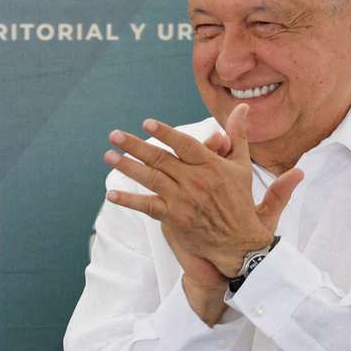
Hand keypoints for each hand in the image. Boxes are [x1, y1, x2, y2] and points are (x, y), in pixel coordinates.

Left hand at [104, 104, 303, 276]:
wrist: (240, 243)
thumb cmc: (240, 200)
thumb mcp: (242, 165)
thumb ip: (238, 135)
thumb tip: (242, 107)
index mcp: (211, 165)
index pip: (184, 144)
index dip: (165, 133)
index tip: (146, 123)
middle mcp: (195, 181)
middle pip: (160, 159)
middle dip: (134, 146)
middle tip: (114, 135)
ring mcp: (183, 200)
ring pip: (151, 178)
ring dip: (128, 167)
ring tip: (108, 156)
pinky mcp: (174, 218)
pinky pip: (148, 206)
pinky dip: (129, 200)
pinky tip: (111, 194)